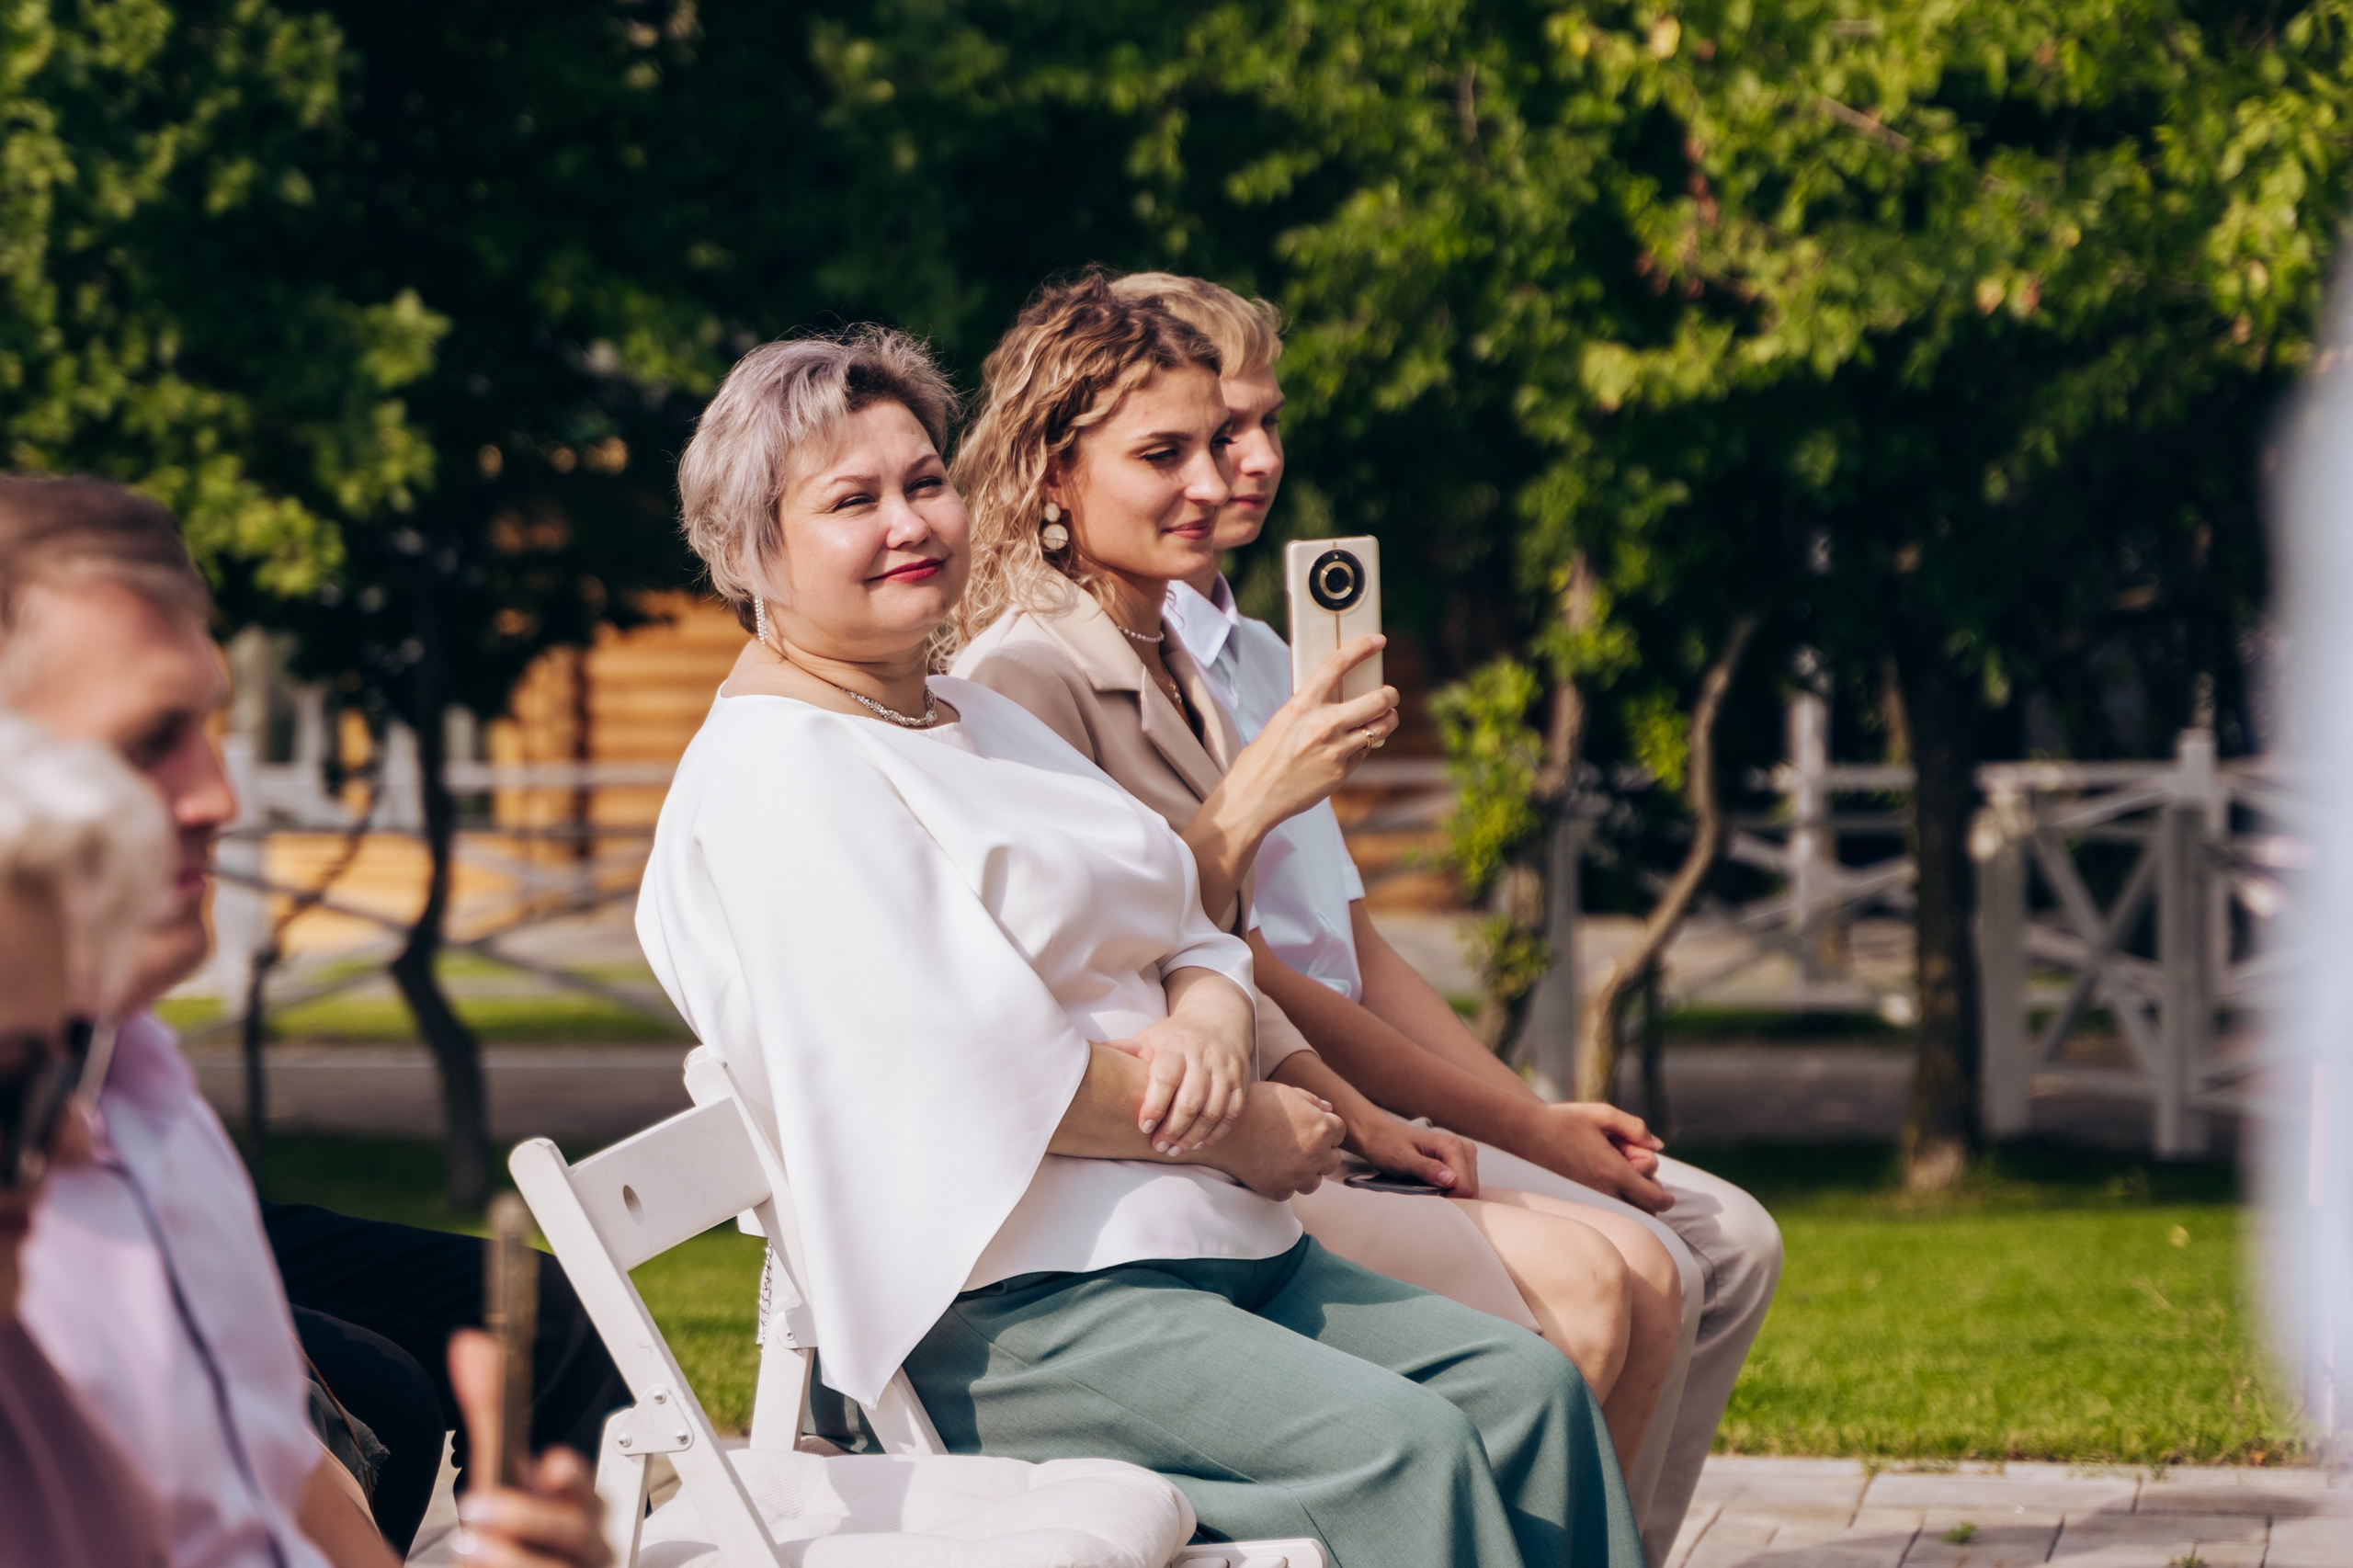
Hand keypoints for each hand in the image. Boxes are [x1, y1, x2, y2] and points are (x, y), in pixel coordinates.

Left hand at [449, 1331, 610, 1567]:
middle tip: (479, 1504)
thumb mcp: (502, 1470)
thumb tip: (469, 1341)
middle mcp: (586, 1546)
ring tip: (471, 1542)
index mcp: (580, 1507)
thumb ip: (490, 1411)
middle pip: (577, 1532)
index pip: (586, 1490)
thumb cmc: (517, 1526)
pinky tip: (476, 1564)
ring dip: (514, 1557)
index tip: (550, 1464)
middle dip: (531, 1517)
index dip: (572, 1478)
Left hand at [1107, 1012, 1251, 1153]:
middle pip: (1191, 1099)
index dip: (1155, 1104)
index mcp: (1176, 1047)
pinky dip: (1217, 1133)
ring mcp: (1224, 1069)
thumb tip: (1080, 1057)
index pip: (1167, 1077)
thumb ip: (1122, 1051)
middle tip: (1158, 1146)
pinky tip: (1199, 1144)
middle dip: (1174, 1129)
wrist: (1217, 1019)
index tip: (1144, 1126)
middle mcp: (1203, 1057)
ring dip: (1194, 1135)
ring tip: (1174, 1150)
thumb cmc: (1174, 1037)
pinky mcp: (1240, 1081)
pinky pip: (1233, 1113)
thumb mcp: (1148, 1038)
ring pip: (1213, 1110)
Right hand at [1205, 1081, 1346, 1200]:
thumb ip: (1311, 1100)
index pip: (1339, 1131)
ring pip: (1314, 1181)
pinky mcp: (1279, 1190)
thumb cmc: (1252, 1103)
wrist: (1220, 1127)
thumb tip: (1329, 1109)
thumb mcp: (1285, 1092)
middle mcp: (1316, 1155)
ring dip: (1305, 1171)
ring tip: (1285, 1159)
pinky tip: (1269, 1168)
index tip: (1307, 1125)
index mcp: (1322, 1127)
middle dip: (1319, 1151)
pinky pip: (1290, 1191)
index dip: (1324, 1126)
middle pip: (1332, 1160)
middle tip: (1296, 1143)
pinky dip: (1283, 1182)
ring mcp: (1298, 1176)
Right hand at [1223, 636, 1399, 830]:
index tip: (1377, 641)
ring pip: (1381, 728)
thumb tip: (1331, 702)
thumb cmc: (1261, 760)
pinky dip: (1365, 746)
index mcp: (1302, 705)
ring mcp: (1337, 749)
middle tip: (1390, 695)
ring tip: (1386, 718)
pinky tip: (1355, 747)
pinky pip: (1365, 752)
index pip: (1337, 665)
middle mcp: (1324, 724)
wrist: (1255, 797)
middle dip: (1390, 695)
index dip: (1361, 649)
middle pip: (1377, 699)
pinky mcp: (1343, 771)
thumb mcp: (1282, 722)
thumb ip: (1308, 710)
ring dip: (1388, 721)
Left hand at [1349, 1113, 1480, 1196]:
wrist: (1381, 1135)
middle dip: (1451, 1197)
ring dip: (1451, 1194)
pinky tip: (1434, 1187)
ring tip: (1427, 1188)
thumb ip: (1426, 1169)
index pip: (1465, 1185)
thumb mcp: (1402, 1159)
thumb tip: (1451, 1180)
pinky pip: (1464, 1184)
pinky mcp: (1461, 1162)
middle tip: (1426, 1195)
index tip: (1429, 1200)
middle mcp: (1463, 1148)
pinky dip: (1451, 1191)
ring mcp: (1464, 1154)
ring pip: (1469, 1188)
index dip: (1450, 1199)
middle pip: (1470, 1189)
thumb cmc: (1388, 1146)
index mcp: (1452, 1146)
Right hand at [1518, 1102, 1671, 1212]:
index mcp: (1614, 1171)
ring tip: (1623, 1183)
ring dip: (1630, 1204)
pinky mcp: (1573, 1202)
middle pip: (1641, 1214)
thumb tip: (1658, 1146)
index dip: (1666, 1200)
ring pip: (1621, 1216)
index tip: (1668, 1197)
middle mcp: (1602, 1192)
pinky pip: (1602, 1213)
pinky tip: (1604, 1186)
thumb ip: (1635, 1127)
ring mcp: (1587, 1200)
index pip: (1653, 1199)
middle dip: (1649, 1201)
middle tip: (1642, 1182)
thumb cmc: (1563, 1120)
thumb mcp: (1603, 1114)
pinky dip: (1611, 1205)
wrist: (1522, 1133)